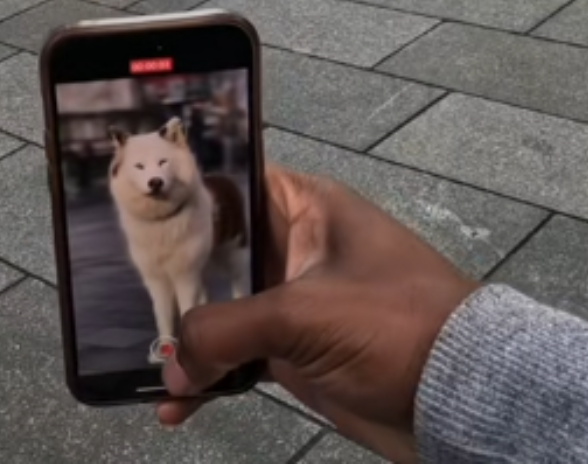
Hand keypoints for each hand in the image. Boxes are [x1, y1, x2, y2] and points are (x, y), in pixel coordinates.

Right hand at [156, 165, 477, 462]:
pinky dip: (209, 378)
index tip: (136, 215)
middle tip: (122, 294)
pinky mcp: (296, 351)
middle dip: (172, 279)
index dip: (183, 198)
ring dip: (186, 338)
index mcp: (304, 206)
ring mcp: (293, 301)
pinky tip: (178, 404)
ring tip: (144, 362)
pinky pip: (237, 357)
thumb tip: (172, 362)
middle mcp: (293, 245)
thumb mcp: (303, 315)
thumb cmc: (394, 323)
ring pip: (221, 310)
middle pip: (216, 252)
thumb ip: (226, 330)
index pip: (230, 183)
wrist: (465, 399)